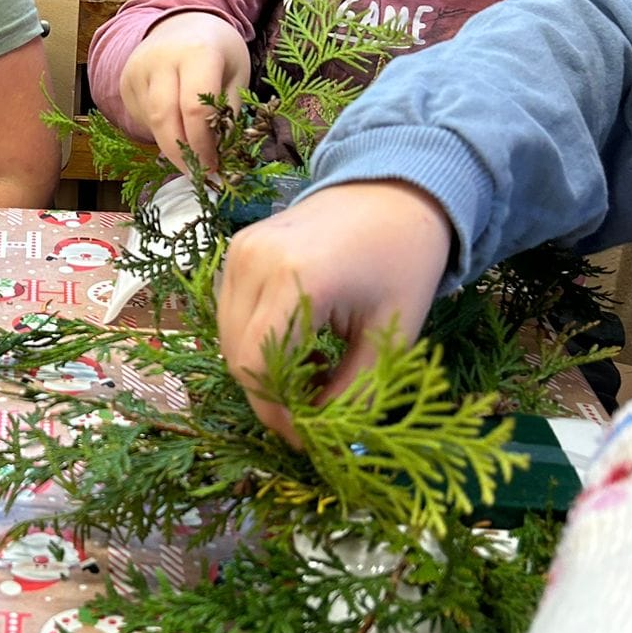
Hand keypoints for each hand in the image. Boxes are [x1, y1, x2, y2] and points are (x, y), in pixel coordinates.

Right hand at [118, 12, 251, 173]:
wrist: (182, 22)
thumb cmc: (218, 50)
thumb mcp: (237, 74)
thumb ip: (228, 112)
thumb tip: (221, 155)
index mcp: (197, 52)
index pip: (196, 108)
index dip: (204, 144)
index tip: (214, 166)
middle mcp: (161, 59)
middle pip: (165, 118)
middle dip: (181, 154)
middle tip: (197, 173)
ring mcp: (137, 70)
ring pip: (152, 122)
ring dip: (171, 145)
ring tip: (190, 154)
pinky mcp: (125, 82)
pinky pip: (142, 118)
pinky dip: (160, 132)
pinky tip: (174, 130)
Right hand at [216, 180, 450, 430]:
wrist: (393, 192)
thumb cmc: (403, 261)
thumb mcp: (391, 334)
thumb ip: (354, 392)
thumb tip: (320, 432)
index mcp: (299, 279)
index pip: (260, 368)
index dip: (277, 414)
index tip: (307, 440)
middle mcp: (256, 262)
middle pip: (238, 357)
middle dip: (271, 397)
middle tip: (313, 413)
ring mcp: (239, 252)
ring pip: (228, 339)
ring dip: (261, 371)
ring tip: (312, 375)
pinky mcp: (236, 250)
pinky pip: (230, 314)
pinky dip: (254, 343)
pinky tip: (297, 345)